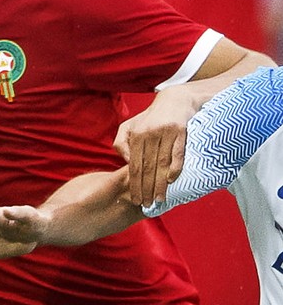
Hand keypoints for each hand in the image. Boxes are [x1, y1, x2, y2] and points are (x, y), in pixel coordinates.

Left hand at [114, 87, 194, 205]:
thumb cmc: (150, 118)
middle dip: (147, 188)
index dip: (135, 184)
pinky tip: (172, 180)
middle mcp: (150, 134)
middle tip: (147, 204)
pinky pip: (178, 153)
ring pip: (162, 163)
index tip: (136, 199)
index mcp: (136, 135)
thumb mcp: (129, 126)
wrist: (175, 100)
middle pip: (147, 167)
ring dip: (160, 184)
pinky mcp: (181, 131)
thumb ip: (121, 143)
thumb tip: (126, 163)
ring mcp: (166, 132)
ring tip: (160, 199)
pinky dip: (175, 167)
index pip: (135, 165)